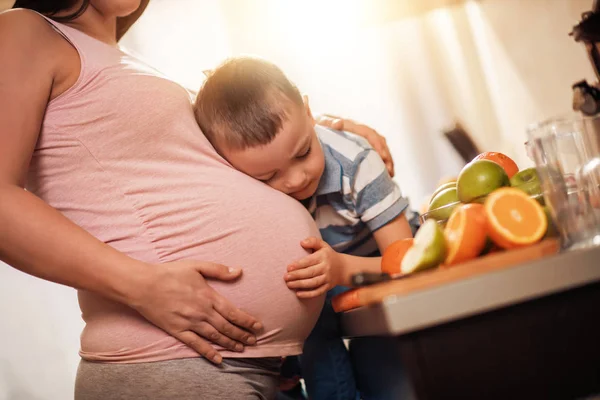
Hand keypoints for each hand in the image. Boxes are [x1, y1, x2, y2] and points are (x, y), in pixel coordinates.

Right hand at [130, 260, 262, 363]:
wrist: (144, 285)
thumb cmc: (170, 273)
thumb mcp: (196, 266)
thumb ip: (218, 270)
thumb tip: (239, 271)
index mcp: (208, 296)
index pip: (233, 312)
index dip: (247, 321)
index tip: (258, 326)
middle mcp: (202, 312)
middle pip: (227, 327)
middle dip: (242, 334)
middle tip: (254, 341)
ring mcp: (190, 323)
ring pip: (215, 337)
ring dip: (230, 343)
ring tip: (241, 348)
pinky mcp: (178, 331)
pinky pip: (196, 345)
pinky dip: (209, 353)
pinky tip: (218, 359)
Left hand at [284, 237, 342, 298]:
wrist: (343, 268)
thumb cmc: (328, 255)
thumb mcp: (323, 245)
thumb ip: (313, 241)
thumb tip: (302, 242)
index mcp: (323, 257)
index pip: (309, 261)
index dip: (298, 265)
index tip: (288, 267)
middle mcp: (326, 268)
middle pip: (310, 273)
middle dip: (297, 275)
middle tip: (285, 277)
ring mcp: (327, 278)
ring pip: (313, 283)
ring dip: (300, 285)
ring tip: (289, 284)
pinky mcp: (328, 287)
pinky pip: (318, 292)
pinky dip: (308, 294)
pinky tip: (298, 294)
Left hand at [315, 114, 394, 176]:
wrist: (312, 126)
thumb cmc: (316, 126)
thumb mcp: (321, 124)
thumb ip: (329, 123)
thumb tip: (339, 123)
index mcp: (350, 125)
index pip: (368, 134)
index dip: (377, 145)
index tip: (383, 157)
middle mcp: (358, 130)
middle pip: (378, 140)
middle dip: (385, 155)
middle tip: (389, 169)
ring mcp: (359, 138)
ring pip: (379, 146)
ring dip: (386, 159)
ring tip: (390, 173)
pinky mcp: (358, 146)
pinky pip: (374, 152)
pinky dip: (381, 161)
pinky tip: (384, 172)